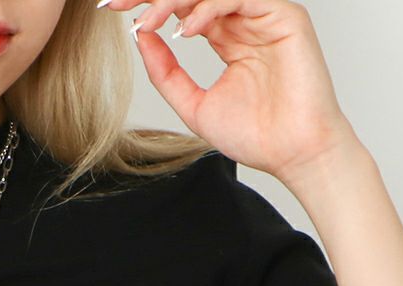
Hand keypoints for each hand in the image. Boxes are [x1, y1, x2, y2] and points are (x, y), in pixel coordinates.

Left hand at [104, 0, 359, 183]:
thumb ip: (166, 73)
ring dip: (174, 0)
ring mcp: (265, 15)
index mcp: (227, 37)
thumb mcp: (193, 104)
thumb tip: (140, 37)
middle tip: (116, 4)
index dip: (148, 5)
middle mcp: (244, 20)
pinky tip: (185, 30)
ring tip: (147, 21)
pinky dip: (208, 8)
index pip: (182, 7)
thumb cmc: (255, 135)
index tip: (110, 11)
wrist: (292, 153)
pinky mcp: (285, 16)